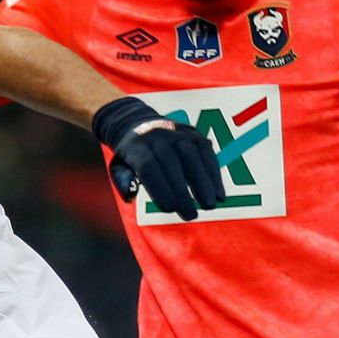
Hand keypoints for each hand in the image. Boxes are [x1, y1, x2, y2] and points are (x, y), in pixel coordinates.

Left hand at [92, 98, 224, 221]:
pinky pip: (207, 153)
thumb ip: (124, 182)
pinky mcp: (195, 134)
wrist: (137, 123)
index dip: (160, 189)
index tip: (170, 210)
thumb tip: (131, 195)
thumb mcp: (119, 167)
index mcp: (137, 146)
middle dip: (183, 191)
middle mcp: (158, 136)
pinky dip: (214, 175)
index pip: (148, 167)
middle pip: (172, 163)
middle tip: (190, 215)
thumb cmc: (131, 156)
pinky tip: (219, 195)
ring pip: (193, 156)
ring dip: (203, 183)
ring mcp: (178, 133)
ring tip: (209, 205)